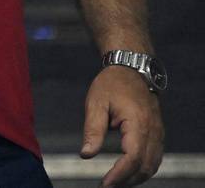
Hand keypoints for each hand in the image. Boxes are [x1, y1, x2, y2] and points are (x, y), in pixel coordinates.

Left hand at [82, 66, 163, 186]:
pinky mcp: (158, 134)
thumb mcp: (96, 103)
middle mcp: (153, 131)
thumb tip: (86, 154)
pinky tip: (129, 173)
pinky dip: (143, 169)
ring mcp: (158, 133)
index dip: (119, 174)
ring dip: (136, 178)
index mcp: (138, 123)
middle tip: (107, 186)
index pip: (132, 157)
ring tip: (116, 182)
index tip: (105, 184)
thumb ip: (92, 130)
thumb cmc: (112, 84)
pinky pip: (155, 158)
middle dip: (127, 180)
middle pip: (145, 166)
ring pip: (153, 165)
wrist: (131, 69)